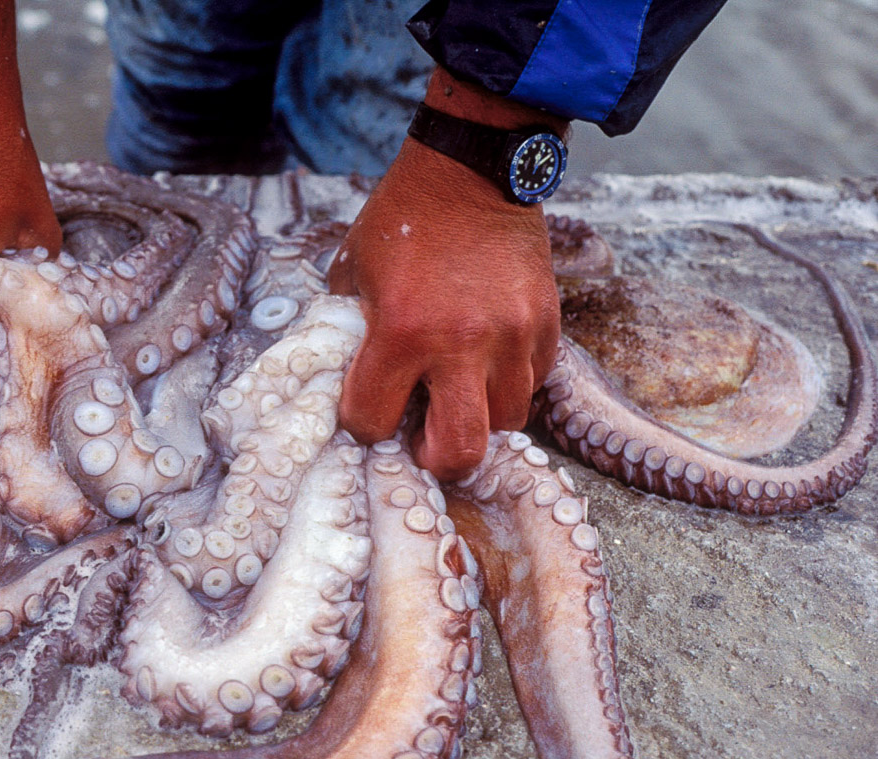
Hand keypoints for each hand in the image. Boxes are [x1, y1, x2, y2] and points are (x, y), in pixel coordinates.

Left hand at [332, 73, 562, 479]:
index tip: (367, 409)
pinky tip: (485, 361)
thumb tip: (344, 380)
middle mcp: (462, 343)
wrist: (473, 168)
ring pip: (505, 423)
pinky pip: (533, 383)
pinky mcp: (547, 324)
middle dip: (436, 456)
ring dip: (478, 417)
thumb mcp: (353, 273)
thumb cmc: (404, 219)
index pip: (374, 422)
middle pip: (460, 452)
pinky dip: (508, 383)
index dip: (364, 424)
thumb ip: (347, 332)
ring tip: (457, 391)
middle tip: (423, 436)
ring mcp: (512, 336)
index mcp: (402, 331)